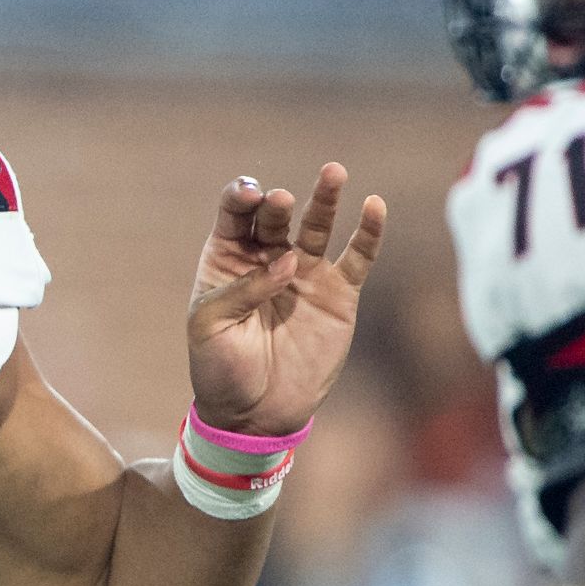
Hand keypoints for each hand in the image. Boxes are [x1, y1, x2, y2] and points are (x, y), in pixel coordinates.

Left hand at [185, 164, 386, 436]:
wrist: (255, 413)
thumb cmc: (220, 368)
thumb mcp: (210, 327)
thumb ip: (242, 290)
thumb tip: (287, 263)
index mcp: (228, 259)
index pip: (236, 214)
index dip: (242, 198)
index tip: (249, 195)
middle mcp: (268, 258)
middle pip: (277, 215)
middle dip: (278, 204)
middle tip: (280, 200)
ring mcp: (306, 273)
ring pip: (317, 226)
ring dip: (325, 198)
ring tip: (333, 172)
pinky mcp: (338, 295)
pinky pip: (357, 258)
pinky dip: (368, 233)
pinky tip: (374, 207)